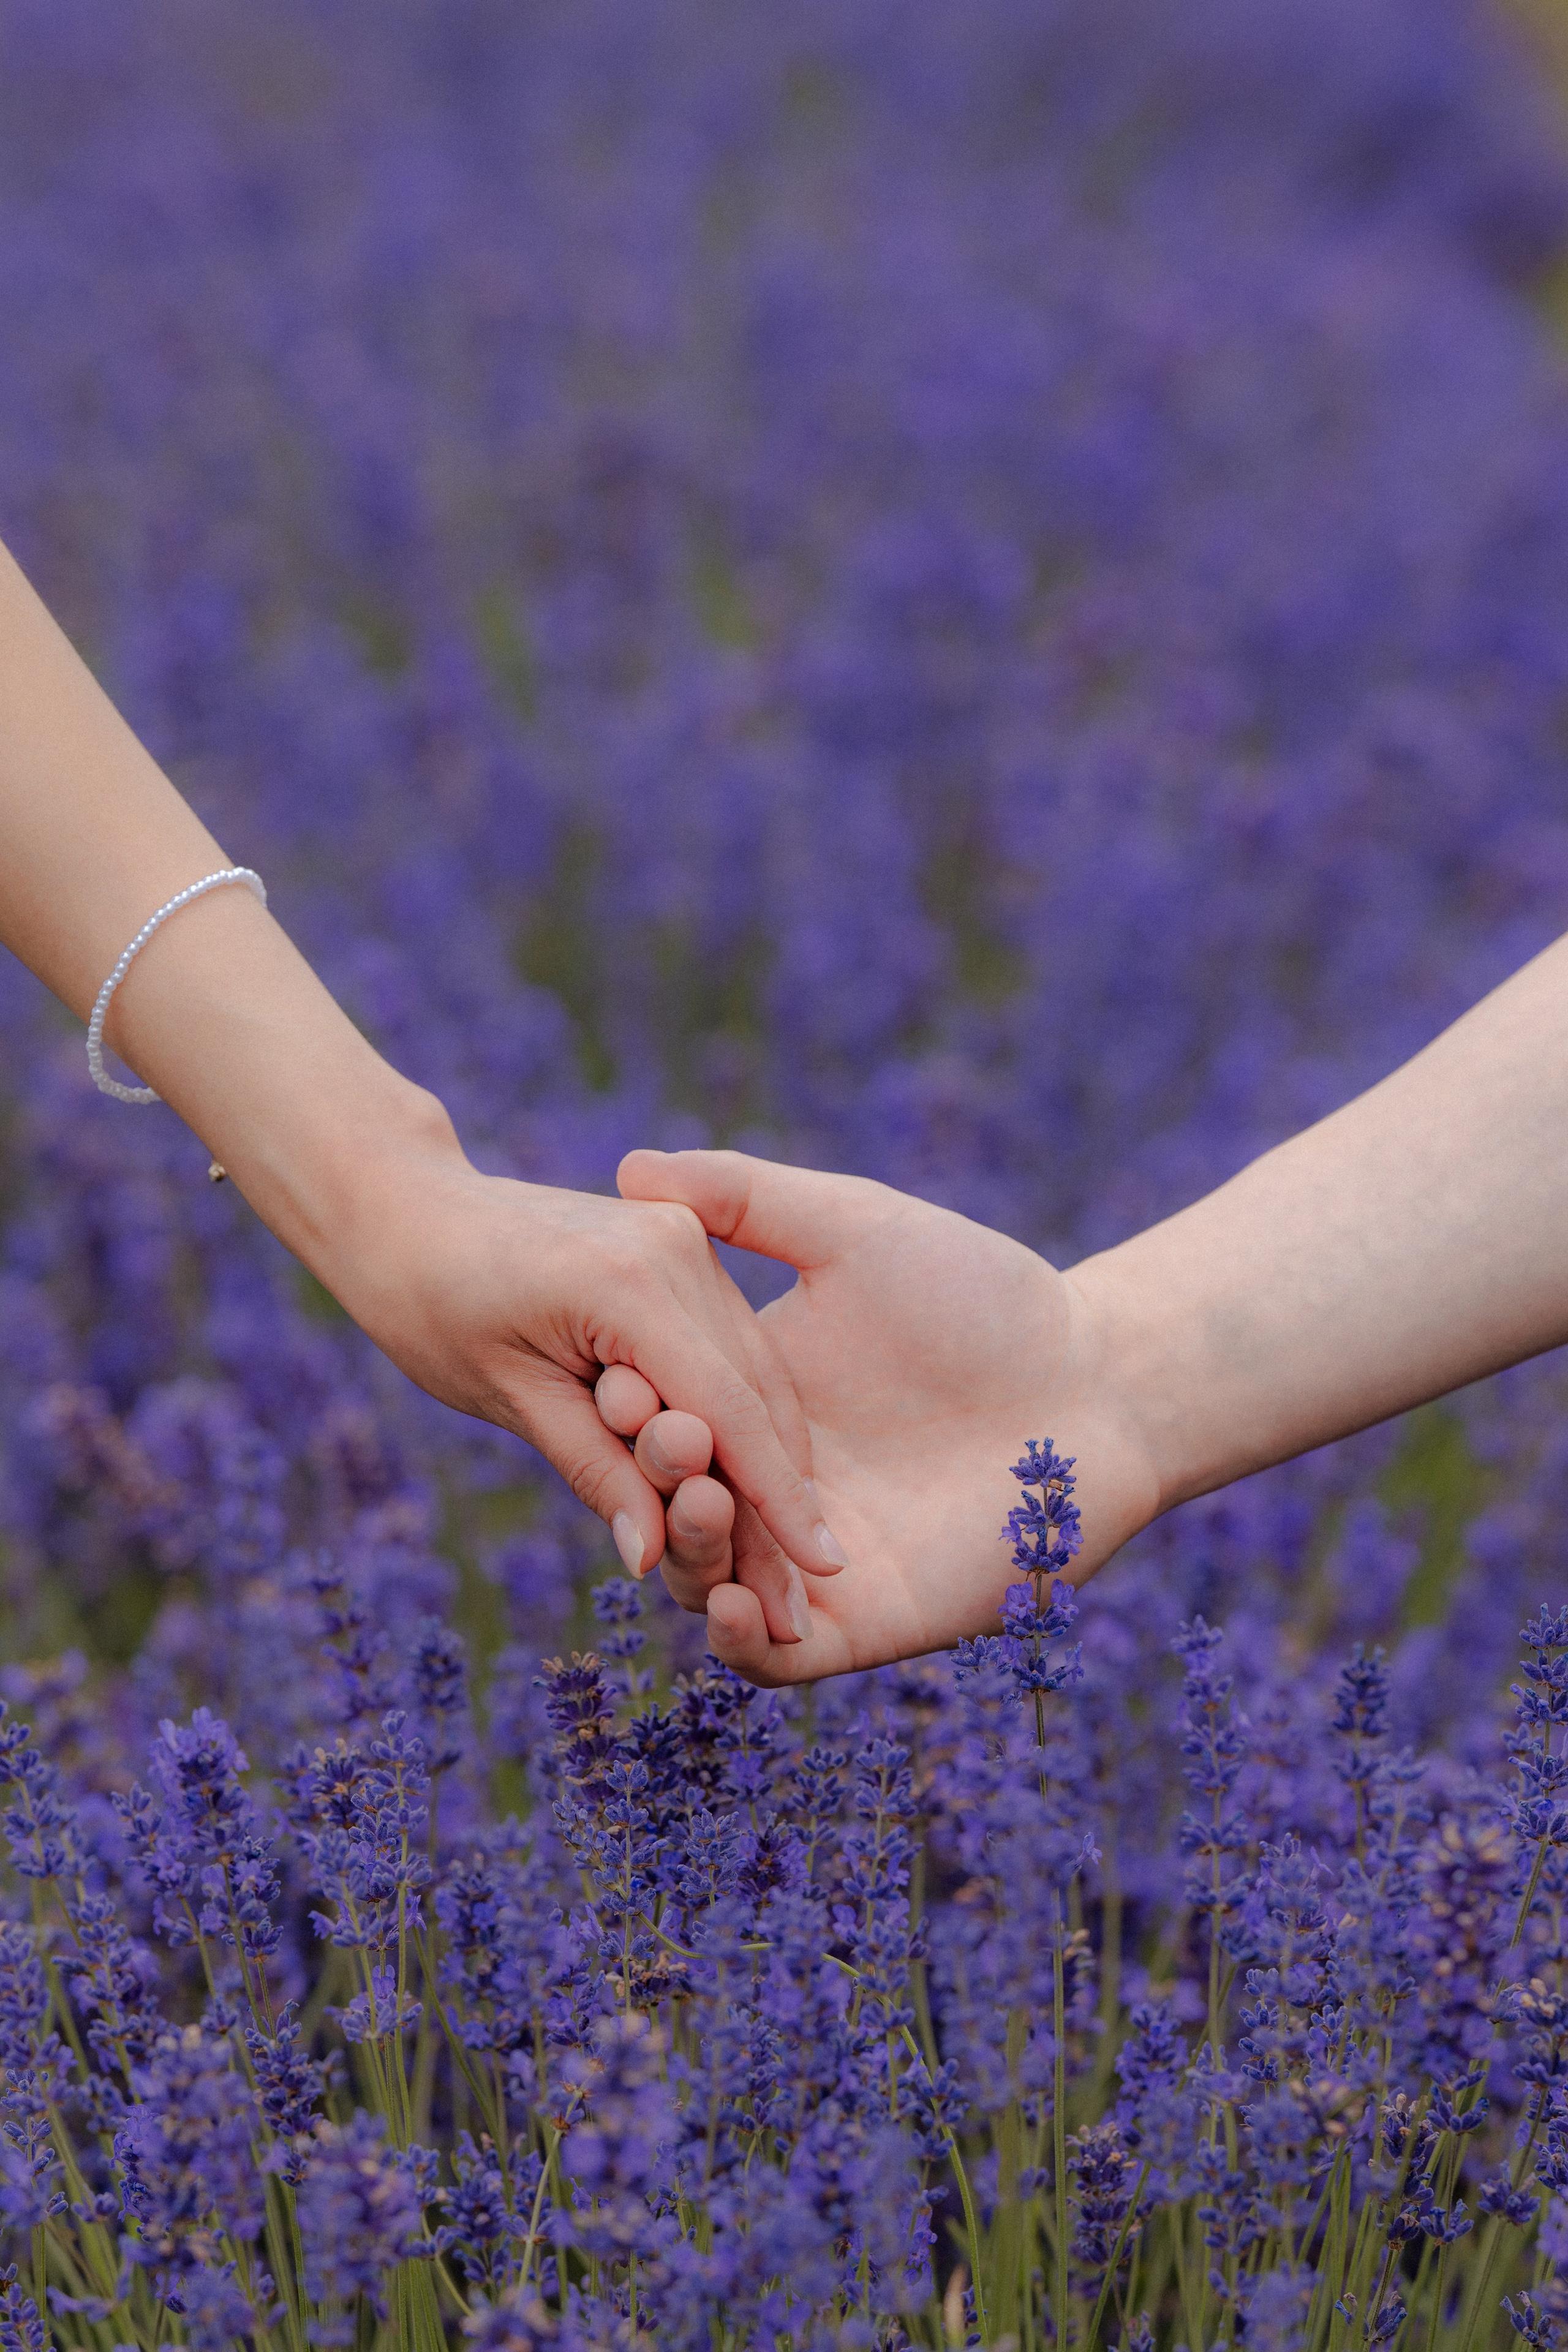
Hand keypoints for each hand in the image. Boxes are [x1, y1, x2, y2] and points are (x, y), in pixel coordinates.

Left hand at [317, 1109, 850, 1619]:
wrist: (412, 1211)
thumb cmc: (434, 1306)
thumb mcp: (507, 1396)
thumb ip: (593, 1470)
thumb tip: (653, 1561)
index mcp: (628, 1282)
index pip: (727, 1408)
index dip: (777, 1497)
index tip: (822, 1569)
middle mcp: (677, 1247)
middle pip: (758, 1390)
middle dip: (787, 1494)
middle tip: (812, 1592)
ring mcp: (688, 1238)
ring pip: (758, 1366)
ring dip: (778, 1455)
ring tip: (796, 1554)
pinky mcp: (688, 1243)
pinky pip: (734, 1340)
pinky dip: (747, 1408)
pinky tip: (761, 1477)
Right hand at [598, 1149, 1162, 1682]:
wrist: (1097, 1381)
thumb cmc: (983, 1293)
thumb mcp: (852, 1226)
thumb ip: (745, 1197)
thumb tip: (630, 1164)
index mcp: (753, 1402)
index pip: (657, 1421)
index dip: (626, 1409)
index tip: (612, 1378)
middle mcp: (772, 1486)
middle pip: (671, 1508)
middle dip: (651, 1484)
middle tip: (665, 1444)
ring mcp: (813, 1560)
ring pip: (711, 1586)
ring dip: (689, 1556)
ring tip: (696, 1505)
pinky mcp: (865, 1620)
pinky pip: (779, 1657)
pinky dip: (742, 1642)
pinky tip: (731, 1599)